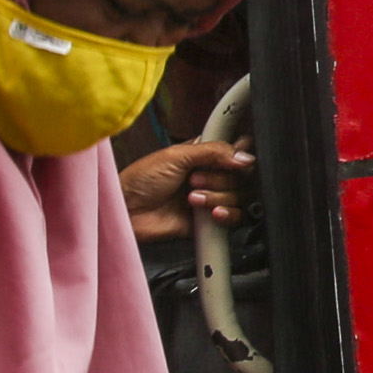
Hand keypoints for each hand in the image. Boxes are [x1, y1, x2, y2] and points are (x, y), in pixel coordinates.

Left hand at [120, 137, 252, 243]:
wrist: (127, 211)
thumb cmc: (140, 181)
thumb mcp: (176, 156)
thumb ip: (213, 151)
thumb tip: (244, 157)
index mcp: (203, 155)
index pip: (235, 152)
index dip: (239, 156)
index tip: (233, 160)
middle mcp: (210, 175)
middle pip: (241, 176)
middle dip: (220, 179)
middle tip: (194, 180)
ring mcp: (211, 198)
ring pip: (239, 196)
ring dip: (217, 197)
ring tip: (192, 198)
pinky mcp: (209, 221)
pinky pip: (235, 218)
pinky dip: (227, 214)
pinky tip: (210, 213)